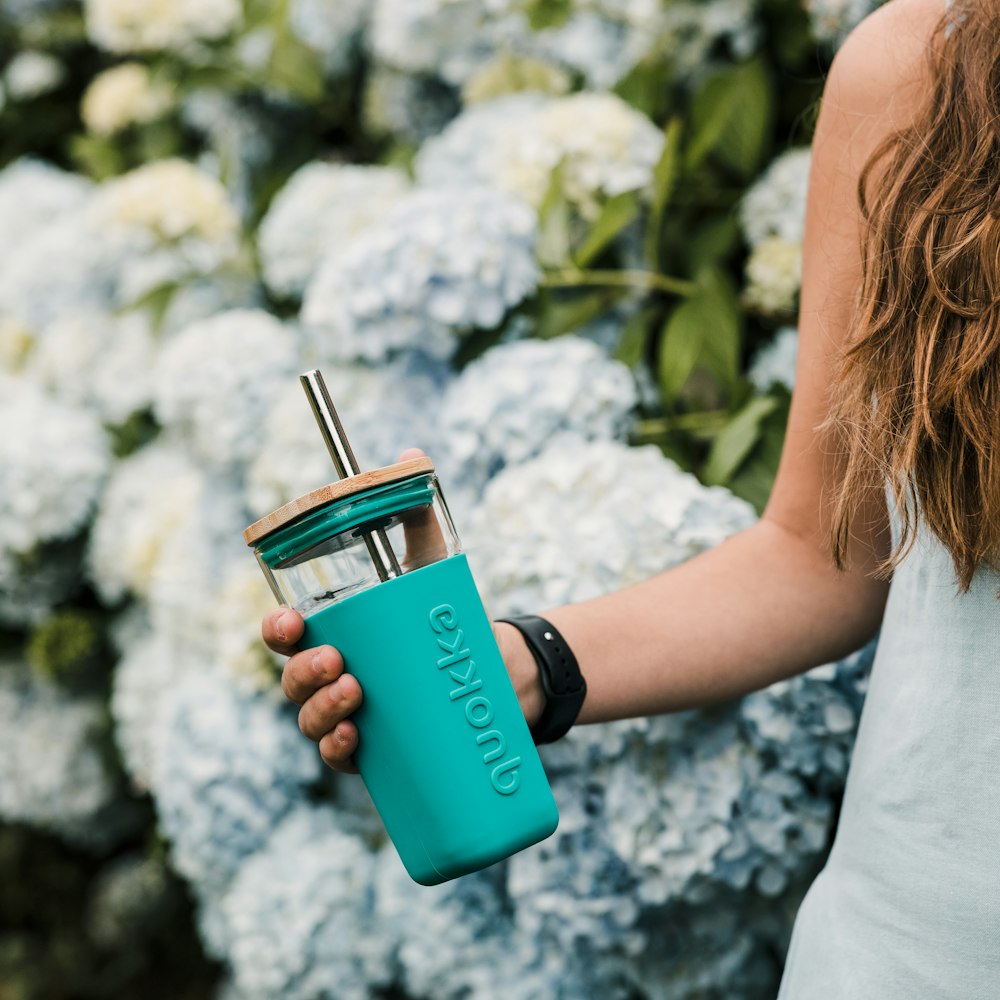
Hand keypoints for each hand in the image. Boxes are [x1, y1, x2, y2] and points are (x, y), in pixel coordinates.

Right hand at [260, 447, 546, 770]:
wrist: (499, 673)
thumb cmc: (444, 619)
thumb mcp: (432, 566)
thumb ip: (417, 515)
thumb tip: (411, 454)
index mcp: (334, 635)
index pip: (287, 636)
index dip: (277, 631)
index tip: (290, 622)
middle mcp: (335, 678)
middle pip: (293, 681)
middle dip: (304, 673)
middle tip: (339, 661)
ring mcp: (354, 715)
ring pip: (312, 721)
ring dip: (321, 710)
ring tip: (354, 695)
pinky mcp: (381, 749)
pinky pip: (342, 757)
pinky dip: (340, 750)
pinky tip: (353, 739)